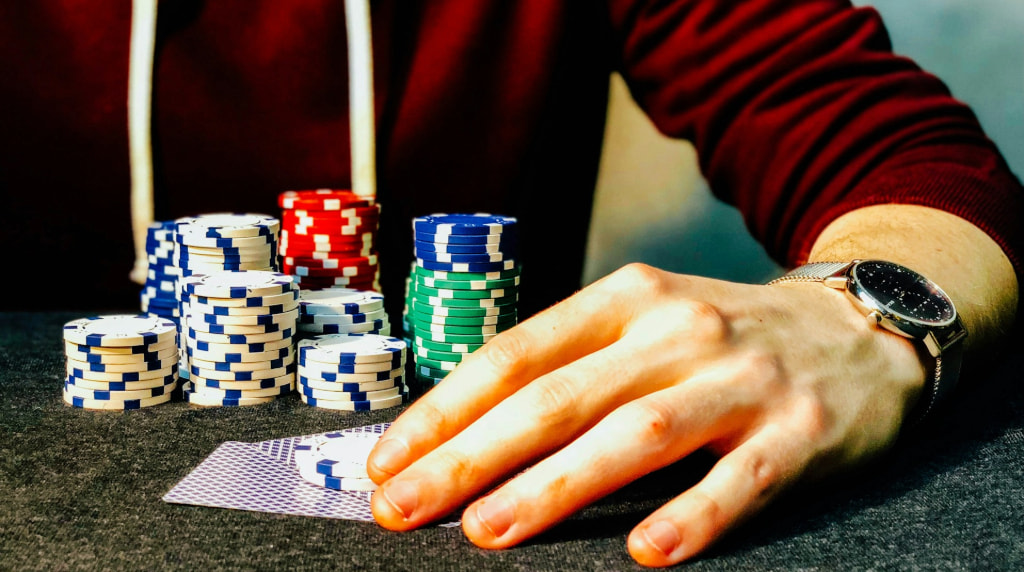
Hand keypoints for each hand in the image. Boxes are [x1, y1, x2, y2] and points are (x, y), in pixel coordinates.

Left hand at [367, 263, 925, 566]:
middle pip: (558, 397)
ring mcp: (739, 379)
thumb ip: (572, 363)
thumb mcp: (645, 322)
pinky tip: (648, 553)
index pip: (514, 354)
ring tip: (489, 531)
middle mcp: (676, 329)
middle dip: (470, 456)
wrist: (858, 327)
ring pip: (637, 434)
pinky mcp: (798, 431)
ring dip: (557, 486)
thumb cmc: (722, 338)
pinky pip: (740, 480)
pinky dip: (694, 516)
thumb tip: (466, 429)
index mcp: (625, 299)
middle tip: (404, 507)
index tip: (389, 462)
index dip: (445, 410)